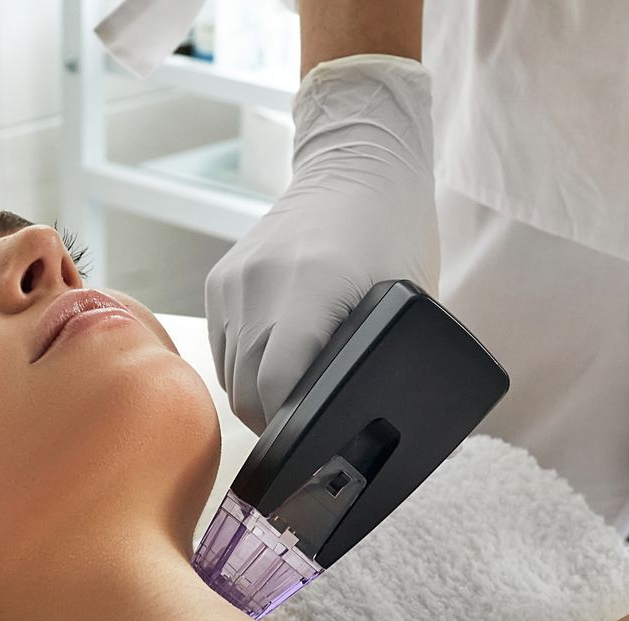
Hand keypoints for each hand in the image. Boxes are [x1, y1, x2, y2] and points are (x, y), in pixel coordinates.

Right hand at [205, 53, 438, 432]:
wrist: (357, 164)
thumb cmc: (395, 233)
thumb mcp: (408, 303)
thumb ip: (384, 360)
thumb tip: (381, 431)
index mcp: (314, 288)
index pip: (278, 386)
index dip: (292, 428)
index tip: (313, 449)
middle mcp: (262, 283)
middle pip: (247, 388)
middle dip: (272, 423)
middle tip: (304, 437)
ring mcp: (234, 280)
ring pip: (228, 374)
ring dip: (254, 398)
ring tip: (287, 406)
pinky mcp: (219, 279)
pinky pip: (220, 348)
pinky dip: (241, 369)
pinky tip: (270, 370)